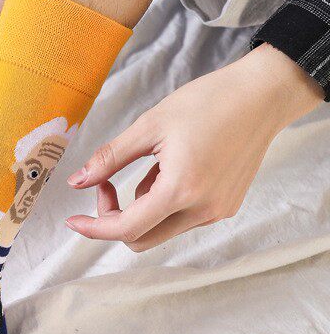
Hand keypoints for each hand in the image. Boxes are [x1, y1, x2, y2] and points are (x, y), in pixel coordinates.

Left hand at [65, 43, 323, 250]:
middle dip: (114, 218)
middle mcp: (203, 210)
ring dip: (139, 209)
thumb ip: (110, 158)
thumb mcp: (149, 125)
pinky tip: (167, 169)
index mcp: (181, 190)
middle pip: (141, 238)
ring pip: (161, 230)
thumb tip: (77, 182)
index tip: (72, 220)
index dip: (93, 228)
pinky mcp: (226, 205)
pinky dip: (162, 203)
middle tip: (106, 183)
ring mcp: (217, 211)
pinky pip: (182, 218)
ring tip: (148, 164)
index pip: (126, 228)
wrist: (263, 95)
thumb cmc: (208, 102)